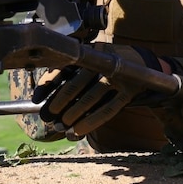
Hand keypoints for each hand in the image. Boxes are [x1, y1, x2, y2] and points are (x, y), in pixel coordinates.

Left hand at [35, 43, 163, 138]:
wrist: (145, 64)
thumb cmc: (107, 69)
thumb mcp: (91, 65)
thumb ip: (71, 76)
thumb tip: (42, 100)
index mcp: (90, 52)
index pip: (64, 66)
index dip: (48, 83)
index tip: (37, 99)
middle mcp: (104, 61)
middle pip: (76, 83)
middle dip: (58, 102)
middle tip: (48, 117)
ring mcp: (119, 76)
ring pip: (90, 97)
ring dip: (73, 114)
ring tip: (61, 126)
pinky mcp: (129, 91)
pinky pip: (108, 109)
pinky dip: (90, 122)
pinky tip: (78, 131)